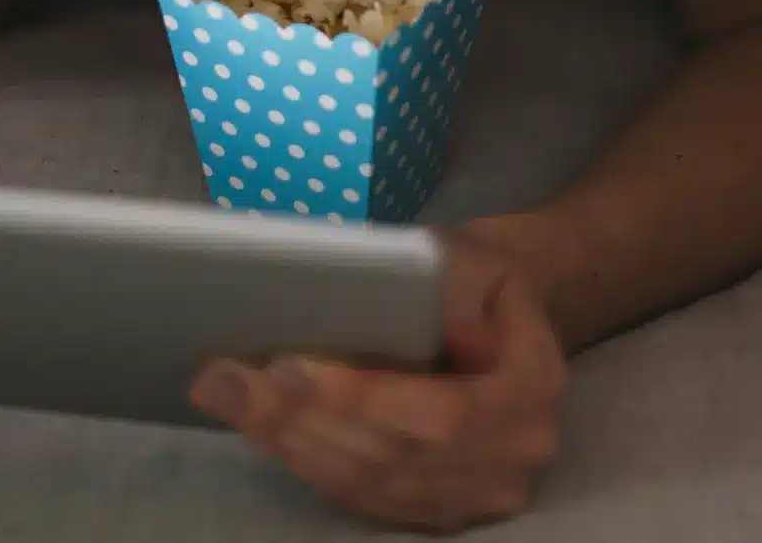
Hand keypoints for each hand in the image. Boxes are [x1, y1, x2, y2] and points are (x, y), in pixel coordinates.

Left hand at [189, 227, 566, 532]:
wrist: (500, 314)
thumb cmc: (474, 277)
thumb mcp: (468, 253)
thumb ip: (442, 280)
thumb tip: (384, 304)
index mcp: (534, 382)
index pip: (444, 414)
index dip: (366, 401)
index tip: (291, 370)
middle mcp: (518, 451)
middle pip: (396, 456)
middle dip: (303, 419)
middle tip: (227, 377)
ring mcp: (483, 491)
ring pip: (373, 484)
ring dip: (292, 444)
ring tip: (227, 395)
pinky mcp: (444, 508)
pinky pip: (367, 500)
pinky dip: (308, 463)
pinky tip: (260, 427)